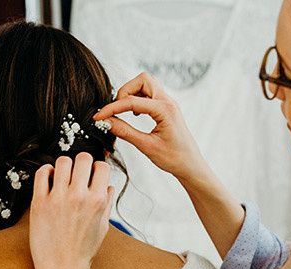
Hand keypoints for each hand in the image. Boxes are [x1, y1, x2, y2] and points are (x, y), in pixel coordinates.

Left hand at [29, 153, 114, 268]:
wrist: (63, 268)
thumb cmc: (83, 250)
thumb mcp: (103, 226)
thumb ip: (107, 203)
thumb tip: (108, 185)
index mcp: (97, 201)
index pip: (102, 167)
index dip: (98, 168)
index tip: (93, 173)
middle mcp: (79, 196)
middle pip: (83, 158)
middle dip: (83, 162)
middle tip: (78, 172)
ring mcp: (58, 198)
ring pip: (62, 161)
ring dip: (64, 165)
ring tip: (63, 175)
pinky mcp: (39, 202)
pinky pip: (41, 173)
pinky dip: (46, 171)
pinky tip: (49, 178)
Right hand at [93, 72, 208, 182]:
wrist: (191, 166)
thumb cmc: (174, 159)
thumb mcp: (147, 147)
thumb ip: (125, 132)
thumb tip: (106, 122)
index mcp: (165, 110)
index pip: (132, 101)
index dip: (112, 108)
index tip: (99, 117)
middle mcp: (168, 102)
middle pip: (142, 80)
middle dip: (125, 91)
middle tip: (117, 110)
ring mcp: (168, 104)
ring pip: (146, 84)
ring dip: (132, 94)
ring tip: (125, 112)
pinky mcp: (167, 108)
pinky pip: (150, 94)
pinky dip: (138, 99)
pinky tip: (135, 115)